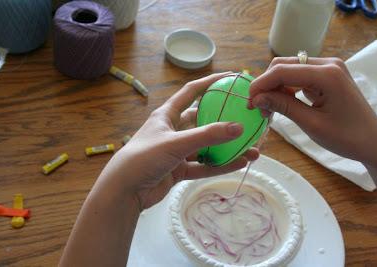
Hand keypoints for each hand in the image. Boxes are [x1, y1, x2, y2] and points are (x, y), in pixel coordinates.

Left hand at [101, 72, 258, 209]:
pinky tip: (239, 163)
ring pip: (207, 147)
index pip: (191, 92)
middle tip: (246, 118)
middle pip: (203, 121)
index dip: (210, 83)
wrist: (124, 191)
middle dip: (224, 120)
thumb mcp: (175, 143)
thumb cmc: (143, 158)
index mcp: (167, 115)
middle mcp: (173, 131)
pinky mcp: (179, 170)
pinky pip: (204, 165)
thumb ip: (206, 136)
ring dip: (227, 148)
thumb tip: (238, 128)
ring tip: (252, 148)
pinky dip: (220, 165)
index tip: (231, 77)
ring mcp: (176, 151)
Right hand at [248, 57, 376, 165]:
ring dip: (275, 86)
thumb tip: (256, 98)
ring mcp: (329, 68)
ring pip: (290, 69)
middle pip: (285, 65)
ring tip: (268, 108)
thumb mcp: (311, 124)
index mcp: (327, 74)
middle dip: (267, 84)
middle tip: (257, 107)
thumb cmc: (346, 138)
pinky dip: (287, 88)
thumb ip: (283, 106)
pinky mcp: (328, 76)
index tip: (248, 102)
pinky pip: (300, 76)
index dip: (261, 84)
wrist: (372, 143)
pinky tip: (281, 102)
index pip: (282, 71)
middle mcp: (328, 64)